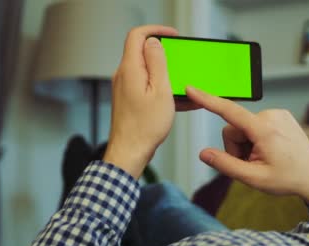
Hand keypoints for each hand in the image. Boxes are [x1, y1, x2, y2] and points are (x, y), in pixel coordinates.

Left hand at [103, 25, 198, 178]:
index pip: (137, 36)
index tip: (173, 36)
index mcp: (130, 69)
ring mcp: (125, 88)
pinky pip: (147, 87)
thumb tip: (154, 43)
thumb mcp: (160, 91)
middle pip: (143, 53)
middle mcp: (124, 75)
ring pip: (147, 71)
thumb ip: (158, 63)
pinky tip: (180, 102)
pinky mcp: (129, 99)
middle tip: (181, 62)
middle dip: (165, 55)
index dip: (156, 30)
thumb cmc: (144, 128)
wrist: (130, 152)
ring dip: (167, 75)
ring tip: (184, 86)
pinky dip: (163, 90)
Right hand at [186, 86, 308, 206]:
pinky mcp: (280, 116)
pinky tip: (270, 151)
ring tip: (264, 159)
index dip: (207, 100)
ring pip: (244, 128)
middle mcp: (271, 116)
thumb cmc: (288, 179)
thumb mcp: (254, 178)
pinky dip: (257, 139)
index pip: (229, 112)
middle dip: (237, 147)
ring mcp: (277, 114)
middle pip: (234, 128)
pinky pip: (256, 125)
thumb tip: (203, 154)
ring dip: (247, 145)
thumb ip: (226, 165)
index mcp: (264, 130)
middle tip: (253, 164)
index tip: (191, 89)